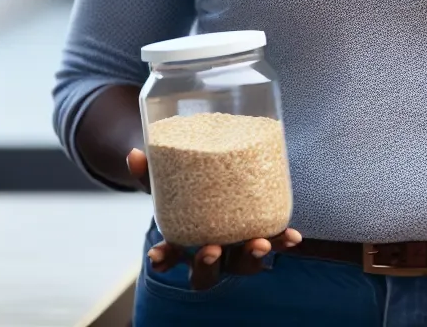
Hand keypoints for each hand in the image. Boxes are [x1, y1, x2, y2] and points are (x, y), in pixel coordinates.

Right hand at [126, 147, 302, 290]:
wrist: (219, 185)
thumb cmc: (190, 190)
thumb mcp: (170, 182)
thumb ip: (151, 173)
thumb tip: (133, 154)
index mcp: (185, 243)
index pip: (171, 258)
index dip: (165, 259)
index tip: (157, 257)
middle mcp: (212, 252)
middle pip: (209, 272)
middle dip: (208, 266)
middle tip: (210, 251)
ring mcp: (238, 249)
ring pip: (243, 265)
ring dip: (251, 257)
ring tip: (259, 243)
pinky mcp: (264, 236)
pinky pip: (274, 244)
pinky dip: (283, 242)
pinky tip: (293, 237)